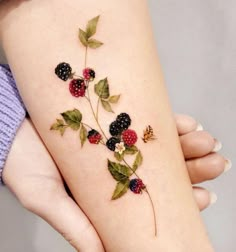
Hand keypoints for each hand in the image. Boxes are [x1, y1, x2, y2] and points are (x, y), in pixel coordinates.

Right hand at [3, 114, 229, 250]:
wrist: (9, 125)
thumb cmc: (21, 163)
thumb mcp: (45, 198)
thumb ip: (75, 226)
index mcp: (105, 191)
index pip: (151, 202)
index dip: (182, 201)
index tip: (205, 198)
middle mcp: (115, 166)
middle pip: (164, 172)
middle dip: (195, 169)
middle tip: (218, 164)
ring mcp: (116, 140)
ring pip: (162, 145)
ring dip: (188, 145)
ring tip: (209, 143)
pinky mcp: (113, 116)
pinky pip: (148, 119)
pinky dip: (169, 122)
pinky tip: (187, 124)